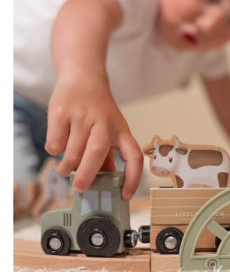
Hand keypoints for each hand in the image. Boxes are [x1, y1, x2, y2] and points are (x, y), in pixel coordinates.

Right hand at [45, 73, 142, 199]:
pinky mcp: (61, 111)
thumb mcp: (111, 129)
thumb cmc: (98, 110)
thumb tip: (106, 181)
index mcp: (121, 130)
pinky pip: (55, 142)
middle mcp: (104, 122)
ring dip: (66, 167)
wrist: (83, 77)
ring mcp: (82, 115)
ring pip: (73, 150)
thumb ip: (108, 154)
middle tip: (79, 188)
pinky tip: (58, 147)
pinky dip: (54, 151)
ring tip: (64, 170)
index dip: (133, 177)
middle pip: (97, 151)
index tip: (125, 195)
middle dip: (87, 174)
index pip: (133, 156)